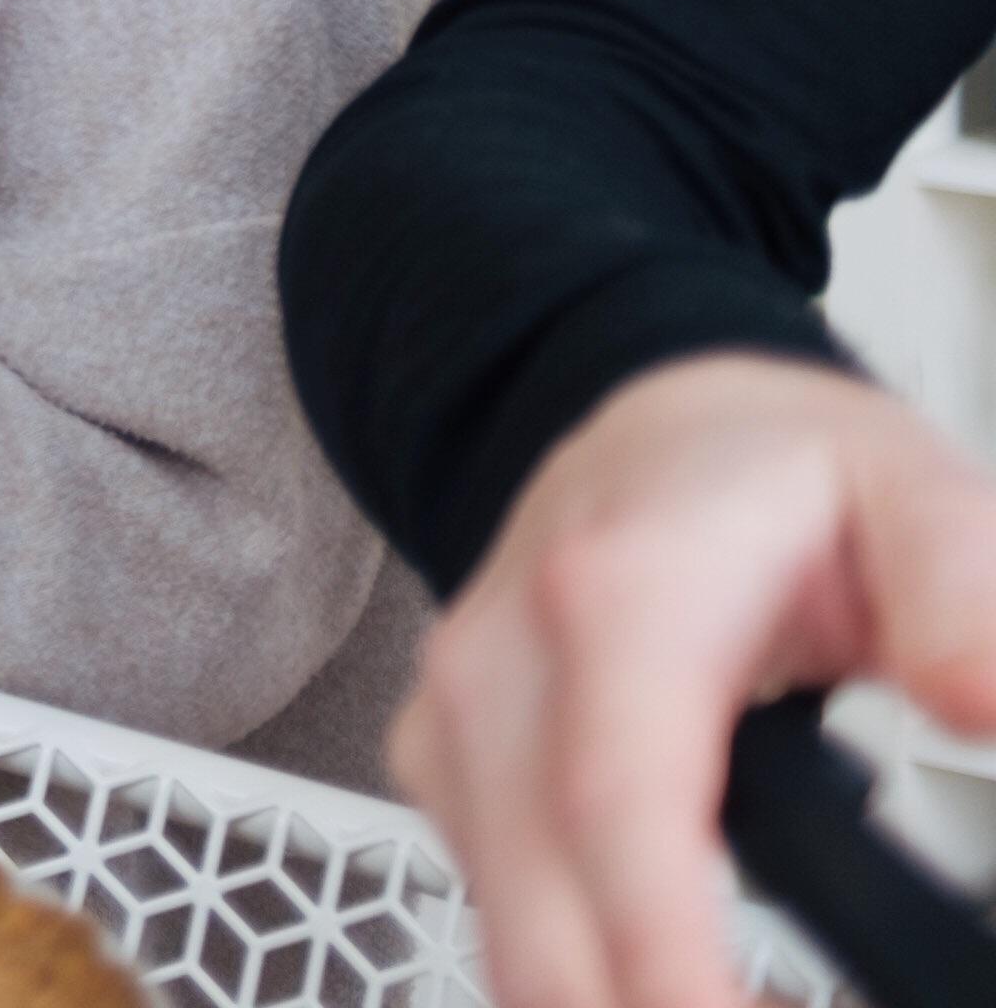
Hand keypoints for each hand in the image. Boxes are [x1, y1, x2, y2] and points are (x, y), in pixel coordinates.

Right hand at [395, 352, 995, 1007]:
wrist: (656, 433)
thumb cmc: (776, 476)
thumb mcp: (912, 491)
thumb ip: (962, 592)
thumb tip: (980, 701)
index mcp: (620, 593)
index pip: (617, 804)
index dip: (663, 953)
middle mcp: (506, 660)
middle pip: (540, 912)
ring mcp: (458, 718)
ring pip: (508, 935)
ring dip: (614, 1000)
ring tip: (744, 1003)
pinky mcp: (442, 766)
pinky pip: (497, 912)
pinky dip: (579, 974)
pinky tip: (673, 980)